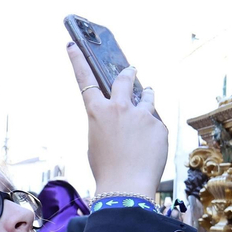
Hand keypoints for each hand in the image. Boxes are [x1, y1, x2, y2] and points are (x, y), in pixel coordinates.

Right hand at [66, 43, 168, 200]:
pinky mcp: (159, 126)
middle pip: (124, 79)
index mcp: (97, 111)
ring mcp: (142, 115)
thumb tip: (122, 116)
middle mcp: (120, 107)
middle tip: (131, 69)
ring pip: (147, 97)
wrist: (127, 186)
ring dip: (146, 97)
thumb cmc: (107, 168)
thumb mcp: (97, 141)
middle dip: (128, 73)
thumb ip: (107, 122)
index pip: (85, 79)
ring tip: (146, 102)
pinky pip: (156, 123)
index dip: (77, 61)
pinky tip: (150, 146)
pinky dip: (154, 130)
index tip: (73, 45)